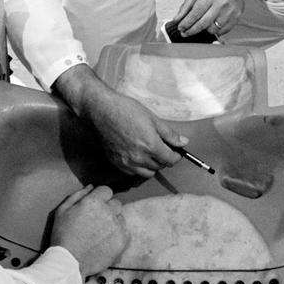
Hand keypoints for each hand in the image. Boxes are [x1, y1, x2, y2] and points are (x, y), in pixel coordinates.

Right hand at [50, 184, 128, 275]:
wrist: (68, 261)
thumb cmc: (63, 235)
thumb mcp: (63, 210)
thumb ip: (78, 195)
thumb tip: (91, 187)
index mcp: (94, 201)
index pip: (106, 191)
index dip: (100, 198)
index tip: (94, 207)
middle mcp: (109, 212)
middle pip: (115, 203)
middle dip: (107, 209)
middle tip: (95, 221)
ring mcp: (117, 227)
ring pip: (120, 218)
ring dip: (113, 222)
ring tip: (99, 234)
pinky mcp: (122, 241)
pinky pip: (125, 232)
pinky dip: (117, 235)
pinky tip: (105, 241)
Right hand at [53, 65, 187, 177]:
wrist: (101, 110)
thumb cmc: (126, 110)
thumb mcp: (152, 118)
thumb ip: (169, 133)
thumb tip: (183, 142)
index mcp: (150, 145)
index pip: (170, 160)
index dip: (176, 156)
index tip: (176, 151)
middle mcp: (139, 157)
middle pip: (160, 166)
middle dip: (165, 159)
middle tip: (163, 148)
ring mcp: (126, 162)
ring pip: (147, 173)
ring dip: (152, 165)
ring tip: (150, 153)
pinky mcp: (116, 163)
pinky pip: (133, 173)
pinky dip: (139, 167)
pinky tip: (138, 155)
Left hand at [171, 0, 254, 38]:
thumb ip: (187, 5)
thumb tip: (177, 19)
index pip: (195, 13)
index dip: (186, 23)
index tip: (180, 28)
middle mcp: (221, 3)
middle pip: (203, 23)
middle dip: (191, 31)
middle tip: (185, 33)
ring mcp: (230, 12)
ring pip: (213, 29)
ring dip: (204, 30)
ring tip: (200, 25)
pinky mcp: (236, 17)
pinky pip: (222, 31)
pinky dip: (215, 30)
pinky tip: (211, 24)